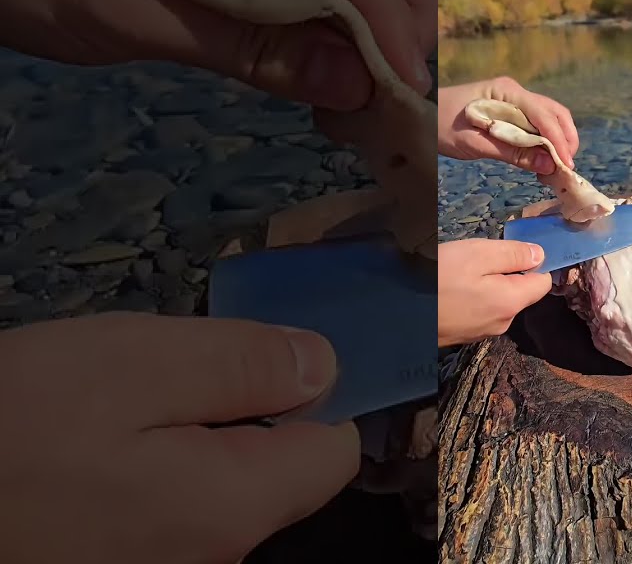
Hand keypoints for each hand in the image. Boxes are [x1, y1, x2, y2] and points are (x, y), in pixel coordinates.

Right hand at [0, 312, 358, 563]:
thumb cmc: (6, 427)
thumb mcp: (130, 365)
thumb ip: (240, 366)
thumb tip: (326, 366)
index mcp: (232, 510)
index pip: (335, 453)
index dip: (318, 393)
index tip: (266, 352)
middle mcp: (211, 559)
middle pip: (274, 473)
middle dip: (243, 410)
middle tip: (165, 367)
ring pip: (211, 488)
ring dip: (185, 436)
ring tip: (110, 403)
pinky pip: (156, 510)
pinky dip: (139, 469)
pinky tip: (79, 445)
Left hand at [438, 76, 579, 174]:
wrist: (417, 116)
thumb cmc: (440, 126)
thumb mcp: (475, 143)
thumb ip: (513, 152)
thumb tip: (549, 165)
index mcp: (507, 91)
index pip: (544, 114)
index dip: (559, 140)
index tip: (566, 165)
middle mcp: (515, 92)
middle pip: (554, 113)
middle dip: (566, 139)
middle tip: (567, 168)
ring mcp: (513, 100)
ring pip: (548, 118)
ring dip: (558, 141)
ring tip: (557, 167)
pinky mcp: (509, 112)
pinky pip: (535, 125)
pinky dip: (544, 141)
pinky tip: (542, 160)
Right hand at [438, 239, 551, 346]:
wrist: (396, 312)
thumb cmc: (438, 278)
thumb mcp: (477, 255)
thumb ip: (513, 254)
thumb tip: (541, 255)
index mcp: (511, 303)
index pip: (544, 282)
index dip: (536, 262)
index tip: (516, 249)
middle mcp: (503, 323)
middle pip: (521, 292)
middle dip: (508, 272)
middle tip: (479, 257)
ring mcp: (483, 332)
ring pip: (499, 301)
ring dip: (489, 284)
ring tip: (462, 272)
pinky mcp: (465, 335)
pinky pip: (481, 310)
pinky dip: (474, 297)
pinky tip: (453, 288)